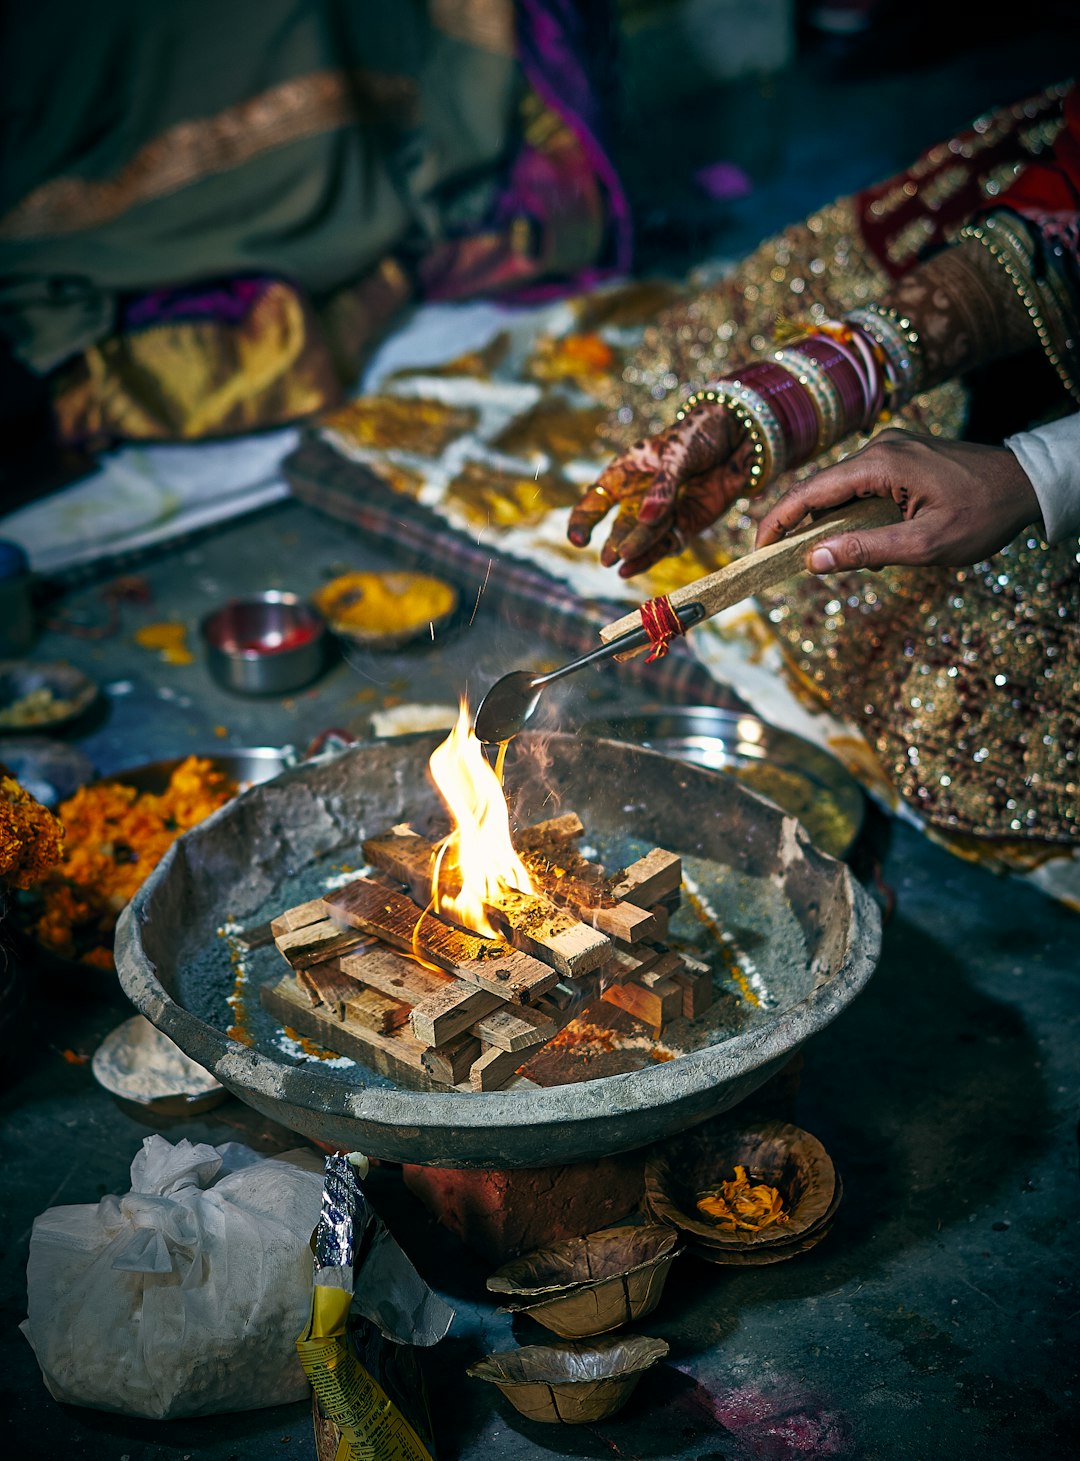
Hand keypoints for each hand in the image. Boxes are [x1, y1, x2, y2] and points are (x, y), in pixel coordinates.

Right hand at [566, 401, 754, 576]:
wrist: (741, 434)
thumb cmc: (700, 433)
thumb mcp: (677, 452)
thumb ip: (663, 485)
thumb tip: (647, 519)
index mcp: (627, 471)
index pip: (596, 499)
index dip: (583, 520)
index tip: (579, 539)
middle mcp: (640, 496)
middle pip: (620, 523)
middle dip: (615, 540)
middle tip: (609, 557)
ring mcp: (663, 512)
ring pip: (644, 536)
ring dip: (634, 549)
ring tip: (621, 564)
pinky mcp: (686, 524)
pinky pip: (666, 544)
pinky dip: (652, 556)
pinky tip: (633, 568)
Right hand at [755, 430, 1042, 570]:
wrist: (1029, 485)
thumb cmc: (983, 515)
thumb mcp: (924, 545)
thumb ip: (865, 551)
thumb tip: (812, 560)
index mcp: (881, 463)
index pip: (810, 492)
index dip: (777, 522)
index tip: (757, 551)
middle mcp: (881, 448)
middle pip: (820, 489)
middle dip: (800, 527)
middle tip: (782, 562)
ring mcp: (892, 449)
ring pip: (841, 490)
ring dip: (833, 525)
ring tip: (840, 559)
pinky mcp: (902, 457)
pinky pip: (862, 487)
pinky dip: (855, 516)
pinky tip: (870, 542)